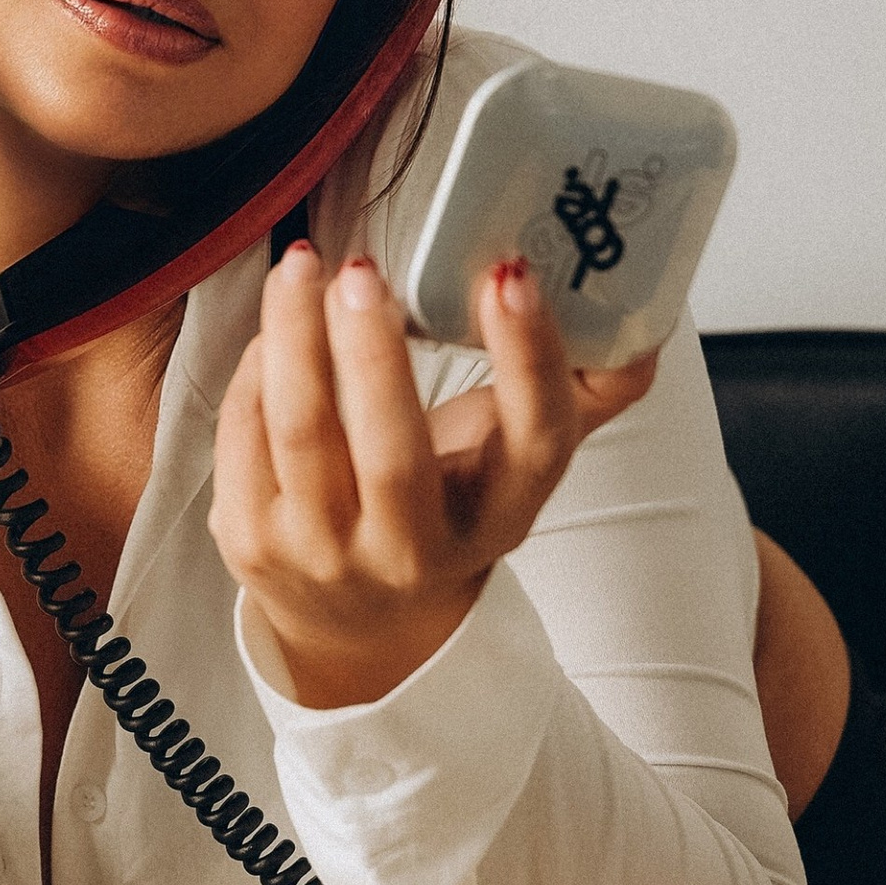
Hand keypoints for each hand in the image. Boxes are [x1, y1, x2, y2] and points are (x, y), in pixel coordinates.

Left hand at [211, 243, 659, 708]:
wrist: (358, 620)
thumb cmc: (445, 505)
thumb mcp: (517, 463)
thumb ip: (579, 391)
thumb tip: (641, 316)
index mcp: (503, 515)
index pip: (534, 441)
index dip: (527, 358)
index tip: (508, 274)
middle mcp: (417, 550)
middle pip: (394, 453)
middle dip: (373, 351)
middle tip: (362, 267)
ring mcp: (326, 557)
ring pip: (303, 436)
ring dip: (295, 337)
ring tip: (303, 264)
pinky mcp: (251, 543)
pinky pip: (245, 437)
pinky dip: (256, 368)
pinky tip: (276, 323)